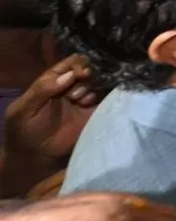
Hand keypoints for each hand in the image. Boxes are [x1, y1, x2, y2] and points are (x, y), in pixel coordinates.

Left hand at [3, 55, 100, 186]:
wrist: (33, 157)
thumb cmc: (23, 130)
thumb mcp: (23, 108)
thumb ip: (42, 89)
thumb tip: (69, 75)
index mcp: (53, 82)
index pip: (71, 63)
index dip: (77, 64)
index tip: (79, 74)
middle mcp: (71, 88)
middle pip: (89, 70)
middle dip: (87, 77)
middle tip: (77, 93)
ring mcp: (84, 100)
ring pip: (99, 83)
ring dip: (93, 88)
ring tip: (82, 101)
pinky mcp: (94, 114)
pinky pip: (107, 100)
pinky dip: (105, 98)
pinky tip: (92, 105)